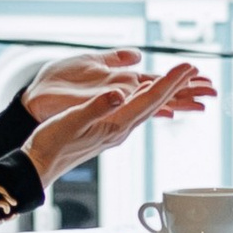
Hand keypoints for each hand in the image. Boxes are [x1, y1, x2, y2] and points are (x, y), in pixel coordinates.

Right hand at [24, 59, 213, 188]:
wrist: (39, 166)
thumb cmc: (51, 144)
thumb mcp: (71, 120)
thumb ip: (95, 107)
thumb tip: (118, 94)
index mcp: (116, 124)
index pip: (151, 98)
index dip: (171, 81)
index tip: (188, 66)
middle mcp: (121, 129)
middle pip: (156, 103)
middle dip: (176, 84)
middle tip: (193, 67)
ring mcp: (115, 132)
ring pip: (147, 108)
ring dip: (165, 91)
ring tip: (177, 78)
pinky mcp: (107, 132)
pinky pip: (135, 112)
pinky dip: (146, 99)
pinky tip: (145, 95)